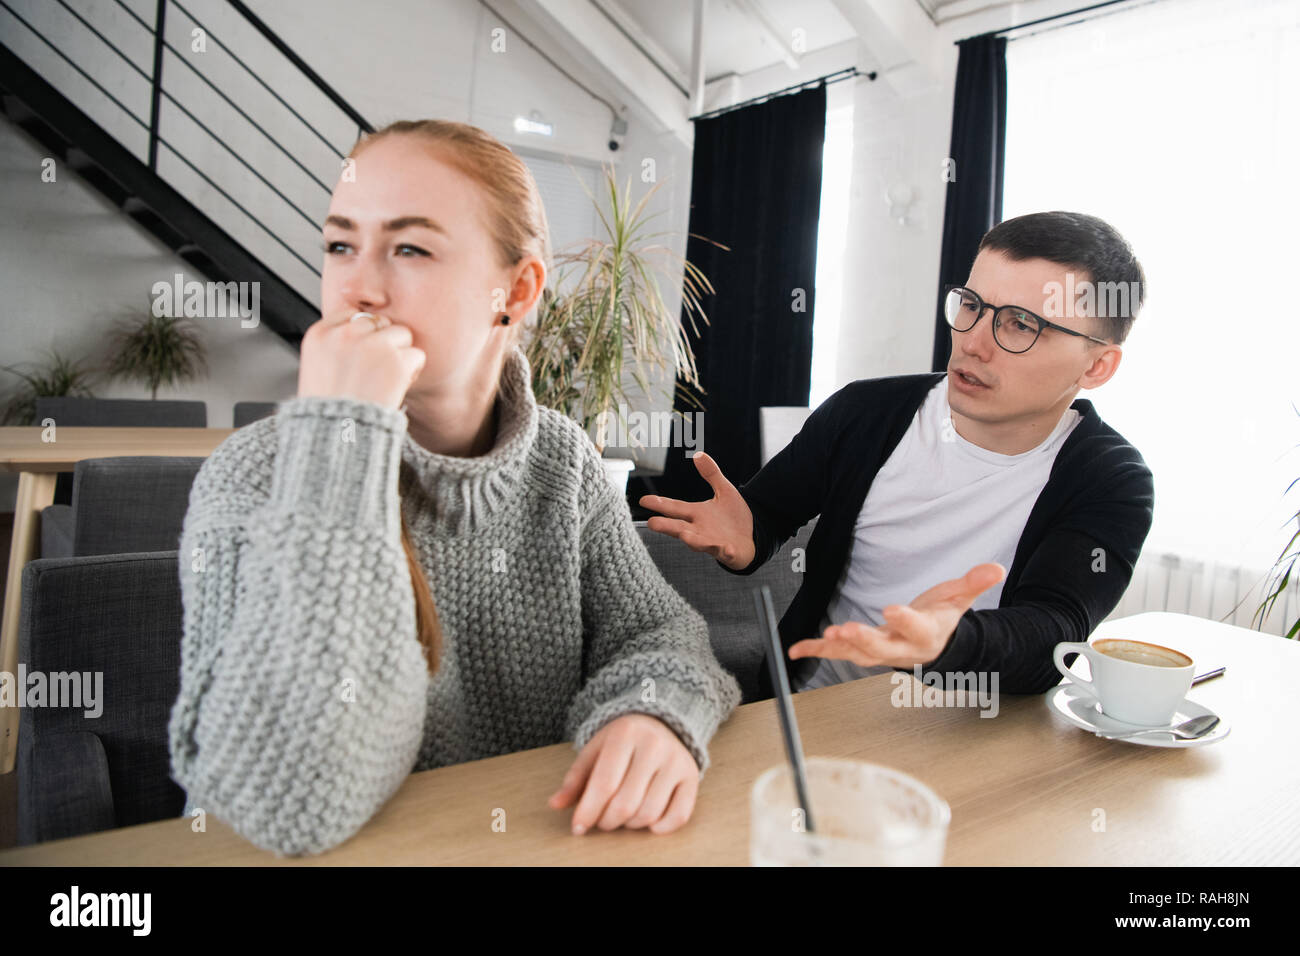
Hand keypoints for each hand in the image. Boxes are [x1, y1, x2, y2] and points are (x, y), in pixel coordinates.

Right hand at [297, 309, 425, 409]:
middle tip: (375, 371)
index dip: (364, 334)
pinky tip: (396, 387)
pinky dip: (412, 372)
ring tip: (385, 380)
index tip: (363, 355)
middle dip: (383, 342)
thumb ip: (335, 346)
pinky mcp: (396, 361)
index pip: (352, 315)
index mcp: (320, 334)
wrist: (336, 436)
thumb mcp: (316, 369)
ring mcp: (372, 345)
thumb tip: (363, 333)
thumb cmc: (328, 410)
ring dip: (400, 355)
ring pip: (402, 334)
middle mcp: (345, 334)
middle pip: (379, 321)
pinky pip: (417, 355)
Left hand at [548, 713, 698, 834]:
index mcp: (625, 734)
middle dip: (607, 821)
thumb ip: (575, 778)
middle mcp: (654, 745)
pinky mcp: (692, 775)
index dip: (588, 811)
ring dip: (630, 825)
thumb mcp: (596, 749)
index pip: (604, 783)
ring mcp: (676, 761)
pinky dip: (661, 827)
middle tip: (601, 821)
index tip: (578, 827)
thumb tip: (556, 804)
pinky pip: (679, 814)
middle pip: (626, 802)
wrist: (662, 721)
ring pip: (650, 812)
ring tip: (622, 818)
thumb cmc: (623, 740)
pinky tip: (649, 825)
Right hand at [639, 452, 755, 570]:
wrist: (751, 539)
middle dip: (666, 526)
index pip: (675, 508)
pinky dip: (725, 551)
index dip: (660, 504)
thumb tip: (699, 454)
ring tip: (685, 535)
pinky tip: (727, 548)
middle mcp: (700, 530)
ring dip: (692, 540)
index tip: (644, 500)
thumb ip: (712, 474)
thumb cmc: (733, 518)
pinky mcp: (729, 551)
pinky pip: (725, 552)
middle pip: (679, 527)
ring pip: (699, 543)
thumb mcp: (724, 491)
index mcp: (697, 514)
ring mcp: (713, 542)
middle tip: (651, 523)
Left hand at [788, 563, 1006, 668]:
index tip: (892, 609)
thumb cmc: (942, 618)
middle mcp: (900, 648)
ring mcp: (879, 651)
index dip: (905, 620)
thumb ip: (974, 583)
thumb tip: (996, 567)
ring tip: (822, 638)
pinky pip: (835, 653)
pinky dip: (815, 651)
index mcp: (925, 633)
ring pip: (858, 653)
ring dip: (839, 647)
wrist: (933, 647)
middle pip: (882, 648)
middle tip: (845, 631)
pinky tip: (795, 649)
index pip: (915, 627)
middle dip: (864, 640)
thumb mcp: (959, 598)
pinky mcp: (860, 649)